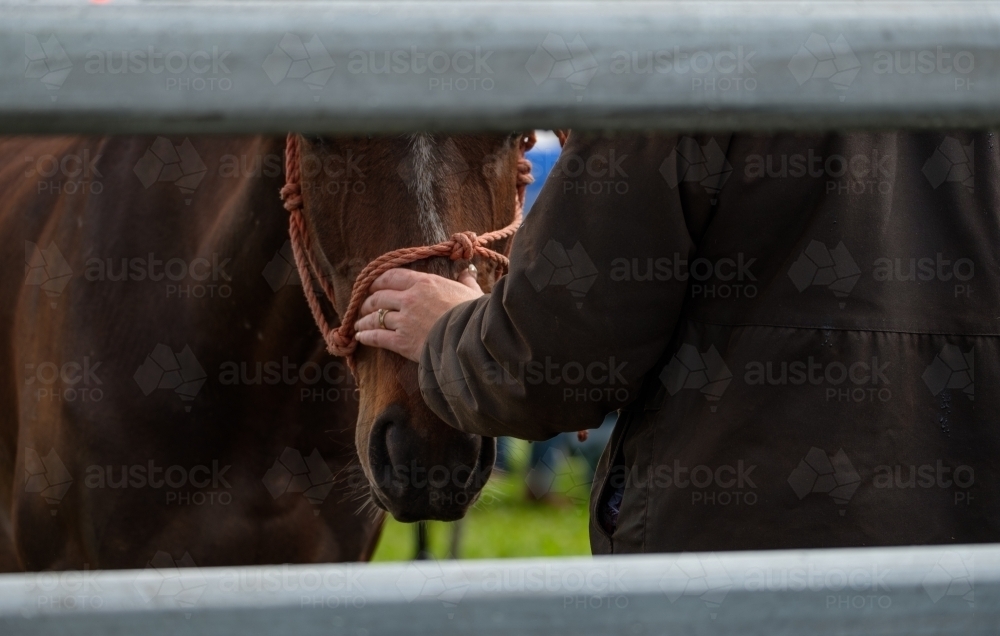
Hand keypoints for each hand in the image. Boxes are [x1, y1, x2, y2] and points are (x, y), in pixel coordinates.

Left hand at [354, 267, 482, 361]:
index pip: (392, 276)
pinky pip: (377, 337)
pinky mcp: (402, 342)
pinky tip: (360, 337)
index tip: (372, 284)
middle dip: (368, 301)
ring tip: (359, 323)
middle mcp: (409, 299)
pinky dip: (366, 336)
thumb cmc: (475, 314)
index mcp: (424, 283)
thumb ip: (465, 281)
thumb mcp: (472, 292)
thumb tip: (467, 273)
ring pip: (374, 317)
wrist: (473, 339)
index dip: (378, 280)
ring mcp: (403, 321)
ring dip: (364, 320)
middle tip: (364, 305)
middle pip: (379, 297)